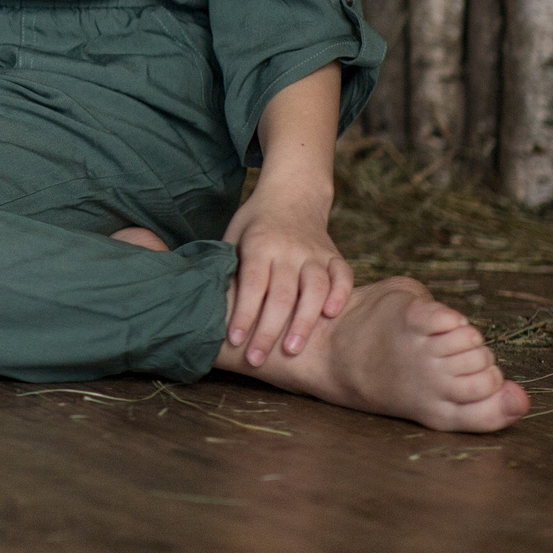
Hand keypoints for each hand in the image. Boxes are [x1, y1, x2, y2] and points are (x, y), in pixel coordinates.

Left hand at [220, 182, 352, 367]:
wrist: (293, 193)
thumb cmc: (255, 224)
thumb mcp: (234, 235)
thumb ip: (228, 266)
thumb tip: (209, 304)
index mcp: (259, 244)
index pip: (252, 284)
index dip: (244, 313)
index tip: (234, 340)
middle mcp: (288, 249)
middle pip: (282, 294)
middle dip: (269, 330)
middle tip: (258, 359)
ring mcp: (314, 252)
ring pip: (314, 289)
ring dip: (304, 321)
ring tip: (293, 351)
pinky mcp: (334, 255)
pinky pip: (343, 275)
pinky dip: (341, 294)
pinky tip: (331, 316)